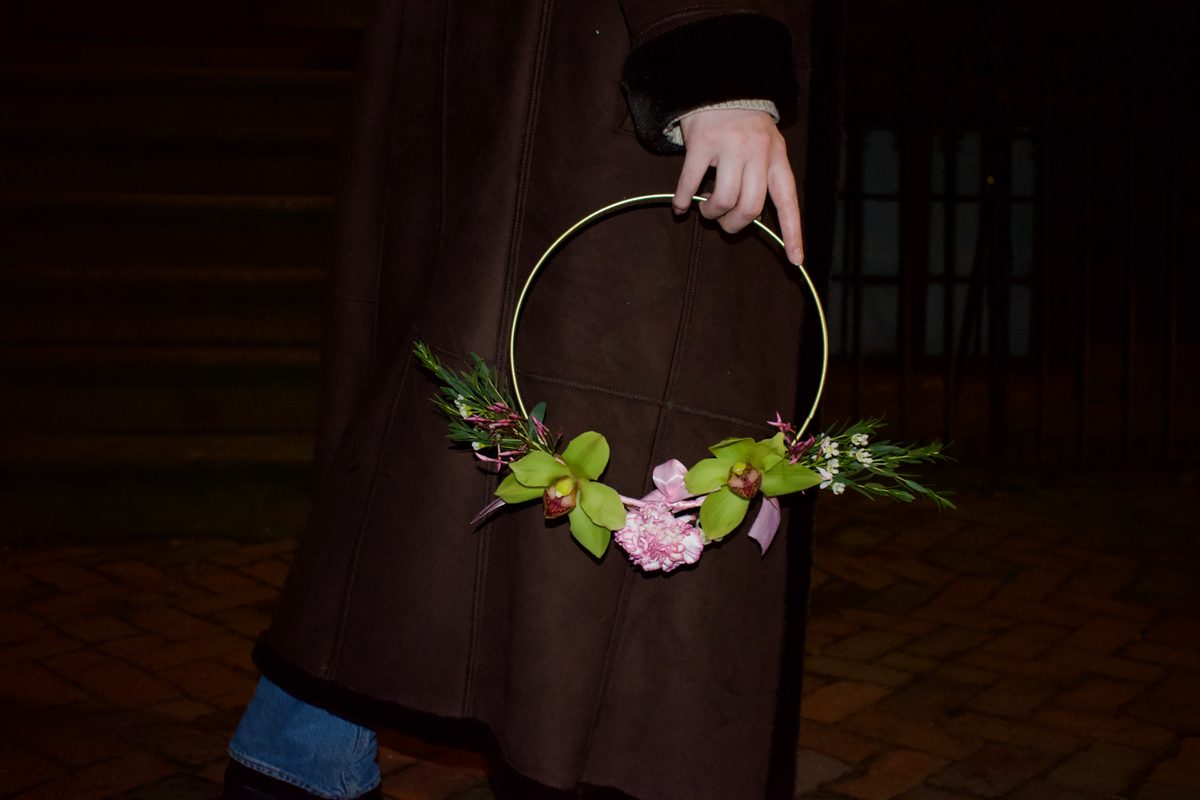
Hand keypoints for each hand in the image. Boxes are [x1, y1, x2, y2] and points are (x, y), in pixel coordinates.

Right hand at [673, 108, 803, 264]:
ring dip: (712, 212)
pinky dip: (683, 201)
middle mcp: (757, 152)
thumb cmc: (744, 126)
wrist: (719, 86)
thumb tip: (750, 217)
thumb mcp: (767, 146)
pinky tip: (681, 207)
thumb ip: (764, 177)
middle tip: (724, 223)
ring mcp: (729, 146)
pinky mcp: (702, 143)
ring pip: (723, 198)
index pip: (788, 200)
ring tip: (706, 209)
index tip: (796, 260)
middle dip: (735, 224)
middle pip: (750, 206)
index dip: (793, 232)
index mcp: (776, 157)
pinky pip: (691, 183)